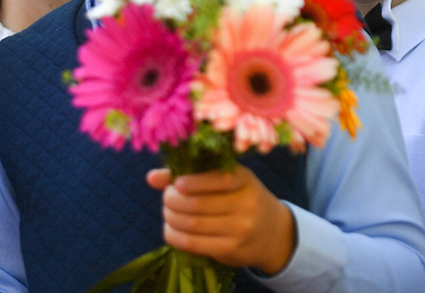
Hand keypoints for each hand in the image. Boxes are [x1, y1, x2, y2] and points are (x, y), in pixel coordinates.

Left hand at [147, 166, 295, 275]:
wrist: (273, 232)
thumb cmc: (240, 199)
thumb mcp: (225, 181)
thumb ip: (189, 175)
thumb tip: (152, 177)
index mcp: (244, 180)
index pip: (217, 179)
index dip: (193, 182)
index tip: (177, 184)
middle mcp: (246, 204)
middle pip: (198, 204)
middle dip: (172, 201)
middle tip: (167, 199)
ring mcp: (241, 229)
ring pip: (193, 224)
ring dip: (171, 218)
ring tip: (167, 214)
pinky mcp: (232, 250)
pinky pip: (195, 244)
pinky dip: (175, 236)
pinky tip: (170, 230)